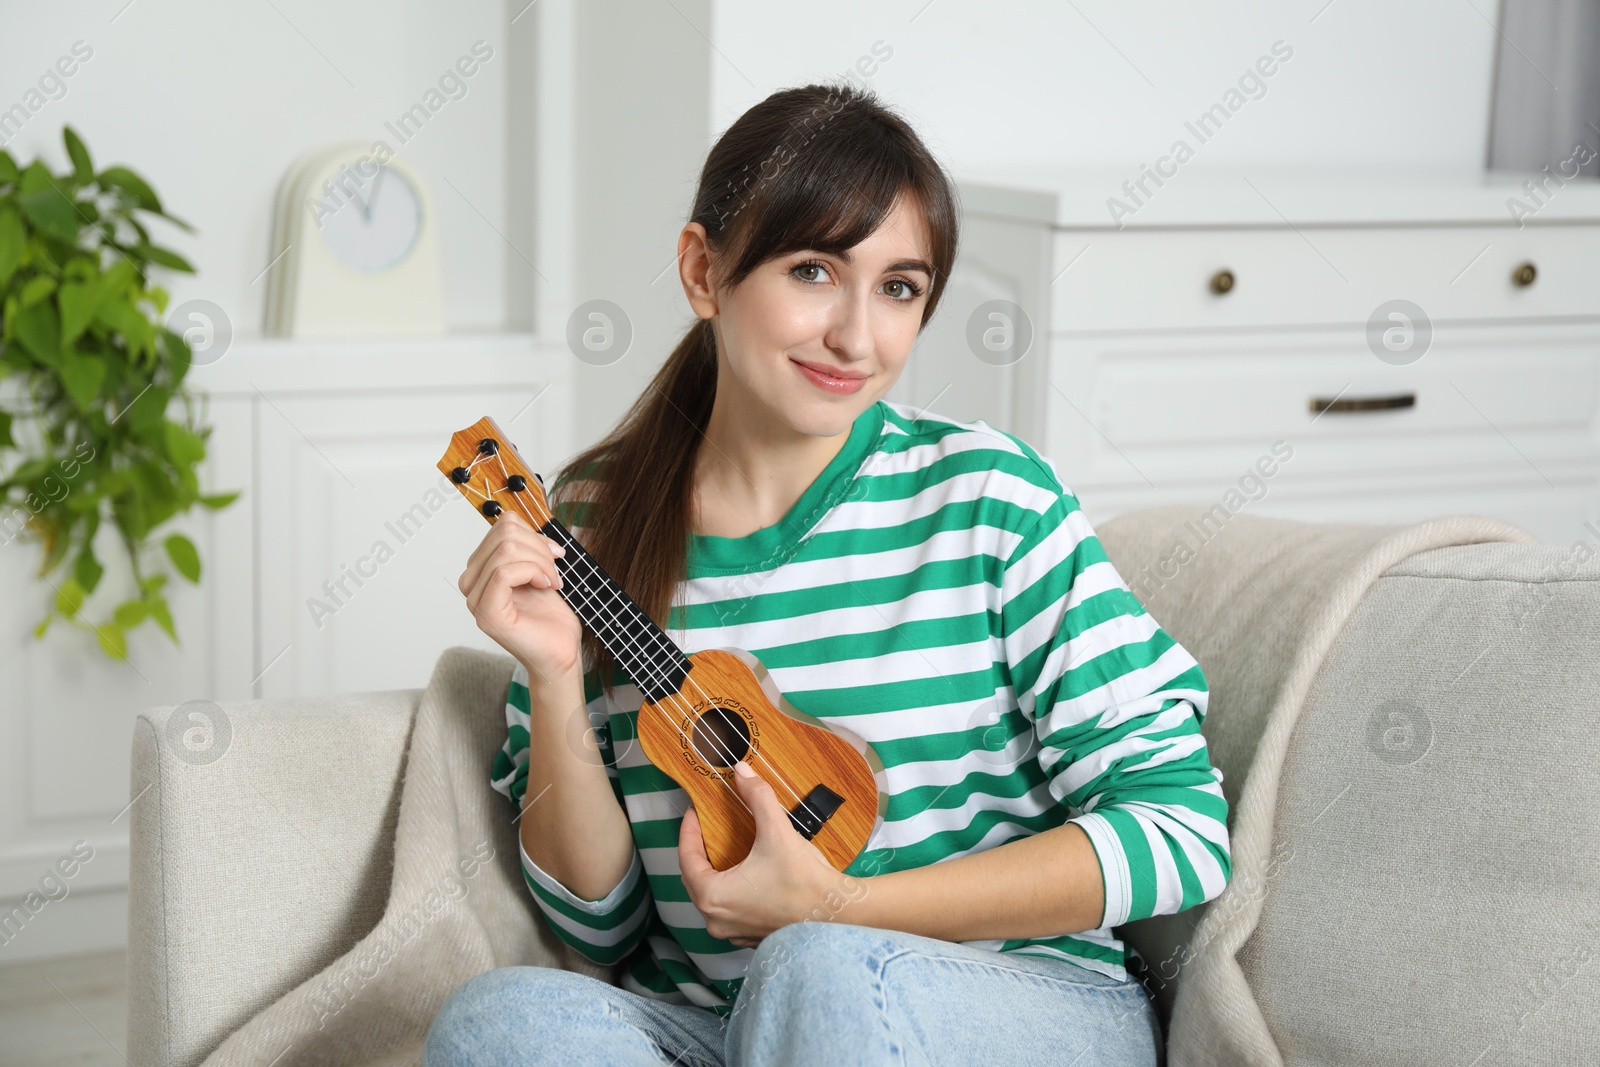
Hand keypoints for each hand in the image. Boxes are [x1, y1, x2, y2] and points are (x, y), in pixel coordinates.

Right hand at [458, 510, 581, 681]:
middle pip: (503, 533)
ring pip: (505, 550)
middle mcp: (471, 584)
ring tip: (552, 581)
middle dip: (539, 547)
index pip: (502, 526)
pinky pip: (505, 572)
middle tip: (555, 571)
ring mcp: (475, 600)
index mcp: (481, 570)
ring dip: (541, 562)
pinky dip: (534, 572)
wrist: (561, 653)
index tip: (555, 555)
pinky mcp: (487, 613)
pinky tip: (545, 586)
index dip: (535, 534)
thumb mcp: (538, 570)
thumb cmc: (551, 617)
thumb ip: (525, 546)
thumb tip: (519, 519)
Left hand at [678, 760, 844, 948]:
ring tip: (725, 848)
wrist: (837, 913)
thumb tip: (741, 771)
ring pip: (713, 896)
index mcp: (713, 896)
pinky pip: (731, 910)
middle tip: (707, 827)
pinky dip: (732, 890)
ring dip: (715, 872)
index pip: (686, 858)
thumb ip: (756, 796)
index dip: (688, 831)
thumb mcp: (776, 831)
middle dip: (700, 850)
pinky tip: (745, 873)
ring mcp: (734, 933)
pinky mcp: (752, 936)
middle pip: (696, 878)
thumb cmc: (804, 879)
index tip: (695, 812)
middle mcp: (717, 920)